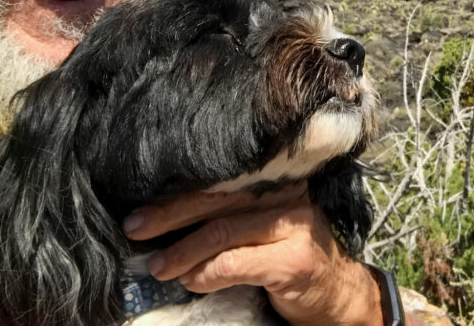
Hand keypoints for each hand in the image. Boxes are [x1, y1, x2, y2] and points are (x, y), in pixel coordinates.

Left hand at [123, 182, 382, 324]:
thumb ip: (229, 217)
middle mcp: (286, 194)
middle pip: (218, 198)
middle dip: (170, 214)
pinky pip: (236, 263)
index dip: (178, 191)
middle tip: (135, 228)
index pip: (221, 179)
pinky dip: (206, 273)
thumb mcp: (263, 228)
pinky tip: (191, 281)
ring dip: (182, 250)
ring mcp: (293, 226)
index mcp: (276, 180)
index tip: (141, 204)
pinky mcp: (294, 260)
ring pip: (223, 230)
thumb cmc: (291, 258)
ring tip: (157, 266)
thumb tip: (167, 219)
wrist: (339, 295)